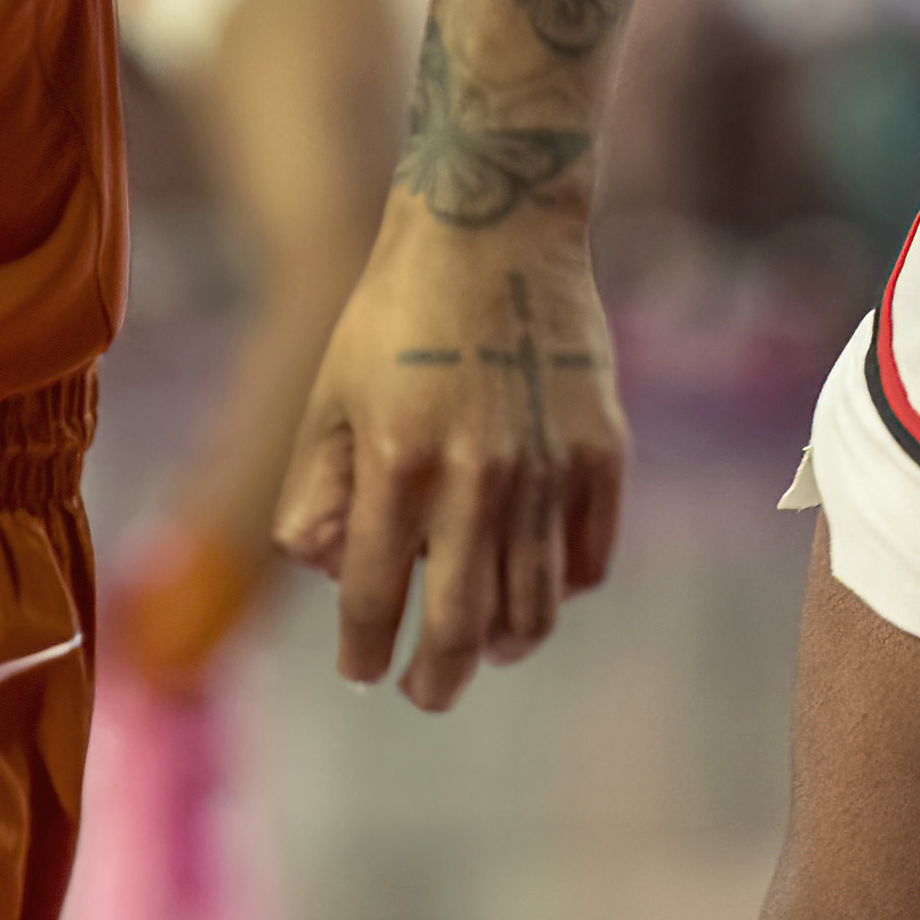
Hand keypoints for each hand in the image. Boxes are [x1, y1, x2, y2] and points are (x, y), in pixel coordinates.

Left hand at [276, 197, 627, 713]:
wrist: (493, 228)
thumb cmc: (393, 312)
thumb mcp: (330, 394)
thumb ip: (317, 491)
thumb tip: (330, 573)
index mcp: (399, 463)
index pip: (378, 598)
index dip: (366, 652)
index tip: (363, 671)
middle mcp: (479, 477)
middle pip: (465, 628)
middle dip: (438, 678)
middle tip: (424, 692)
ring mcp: (549, 468)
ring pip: (535, 608)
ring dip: (504, 646)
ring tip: (482, 650)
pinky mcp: (602, 453)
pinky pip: (586, 560)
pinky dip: (559, 590)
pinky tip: (532, 586)